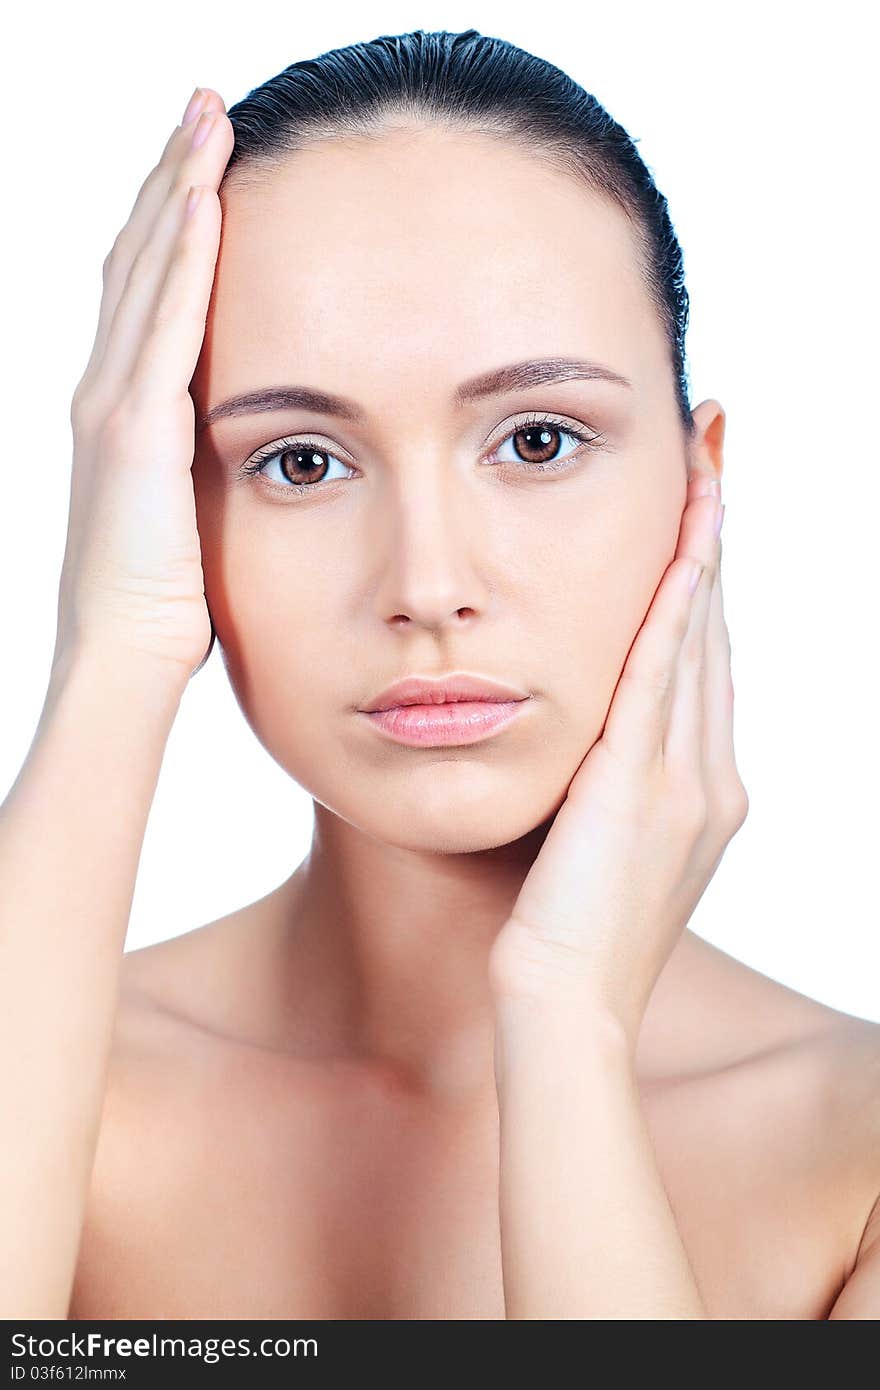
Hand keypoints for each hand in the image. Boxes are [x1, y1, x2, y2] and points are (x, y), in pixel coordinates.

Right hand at [55, 88, 233, 686]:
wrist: (124, 656)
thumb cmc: (162, 602)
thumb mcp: (184, 511)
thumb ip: (198, 460)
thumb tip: (240, 440)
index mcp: (120, 408)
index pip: (144, 290)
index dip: (170, 220)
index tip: (205, 162)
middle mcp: (104, 391)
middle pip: (138, 257)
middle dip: (172, 176)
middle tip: (206, 108)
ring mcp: (112, 405)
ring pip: (146, 271)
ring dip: (178, 189)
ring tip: (209, 121)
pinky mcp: (134, 430)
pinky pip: (164, 325)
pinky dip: (183, 258)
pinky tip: (205, 198)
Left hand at [488, 475, 748, 1044]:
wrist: (564, 1005)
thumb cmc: (565, 935)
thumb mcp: (599, 847)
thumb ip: (610, 787)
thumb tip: (592, 742)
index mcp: (705, 794)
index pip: (704, 664)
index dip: (705, 582)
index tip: (703, 510)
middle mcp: (712, 779)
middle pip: (712, 634)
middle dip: (713, 539)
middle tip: (714, 453)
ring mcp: (687, 782)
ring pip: (698, 639)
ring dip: (702, 547)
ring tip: (706, 465)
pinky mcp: (640, 784)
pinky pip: (662, 674)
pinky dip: (675, 603)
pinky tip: (681, 543)